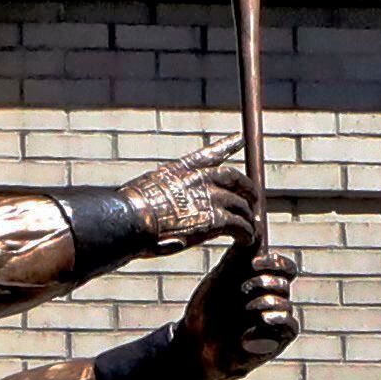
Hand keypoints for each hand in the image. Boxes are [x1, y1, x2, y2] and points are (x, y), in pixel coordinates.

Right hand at [119, 139, 259, 254]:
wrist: (130, 220)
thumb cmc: (126, 213)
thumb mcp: (140, 195)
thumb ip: (154, 197)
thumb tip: (141, 210)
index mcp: (180, 170)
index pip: (209, 155)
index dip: (227, 145)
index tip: (240, 140)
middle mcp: (198, 179)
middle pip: (233, 178)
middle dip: (246, 188)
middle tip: (254, 198)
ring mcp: (209, 198)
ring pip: (240, 204)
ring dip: (248, 216)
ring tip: (253, 226)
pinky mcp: (215, 220)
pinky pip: (239, 225)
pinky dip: (246, 233)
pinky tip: (248, 240)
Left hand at [183, 244, 298, 379]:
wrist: (194, 341)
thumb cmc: (208, 308)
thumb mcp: (224, 274)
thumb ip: (242, 252)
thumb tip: (256, 221)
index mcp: (262, 282)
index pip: (285, 267)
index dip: (275, 262)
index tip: (254, 263)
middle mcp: (271, 299)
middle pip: (285, 283)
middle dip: (264, 282)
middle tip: (243, 289)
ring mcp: (274, 321)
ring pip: (286, 303)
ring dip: (265, 303)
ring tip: (246, 309)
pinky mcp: (276, 342)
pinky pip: (291, 326)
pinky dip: (274, 322)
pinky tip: (255, 324)